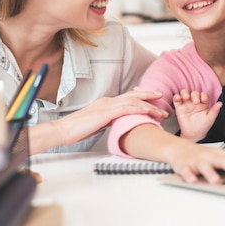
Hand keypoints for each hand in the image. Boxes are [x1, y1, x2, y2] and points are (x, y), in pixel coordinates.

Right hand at [29, 90, 167, 153]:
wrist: (63, 130)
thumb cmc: (76, 129)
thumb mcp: (95, 123)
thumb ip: (106, 120)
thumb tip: (116, 123)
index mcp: (105, 103)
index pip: (126, 97)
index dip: (140, 98)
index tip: (151, 100)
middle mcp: (107, 101)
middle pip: (133, 95)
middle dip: (149, 96)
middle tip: (161, 96)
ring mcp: (107, 105)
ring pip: (133, 101)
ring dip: (149, 105)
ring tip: (161, 109)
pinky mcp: (106, 112)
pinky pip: (127, 108)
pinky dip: (140, 108)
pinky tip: (149, 111)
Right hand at [167, 141, 224, 183]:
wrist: (178, 148)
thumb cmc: (201, 155)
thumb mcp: (217, 156)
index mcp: (219, 154)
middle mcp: (209, 156)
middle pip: (222, 161)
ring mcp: (196, 161)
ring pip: (204, 166)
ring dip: (210, 173)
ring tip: (216, 181)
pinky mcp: (184, 166)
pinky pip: (187, 172)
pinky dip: (189, 176)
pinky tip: (193, 181)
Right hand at [173, 89, 221, 141]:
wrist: (193, 135)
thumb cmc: (202, 127)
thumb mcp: (210, 119)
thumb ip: (214, 111)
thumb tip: (220, 103)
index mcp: (203, 103)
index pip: (204, 95)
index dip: (204, 95)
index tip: (204, 100)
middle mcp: (195, 101)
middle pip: (194, 93)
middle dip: (195, 95)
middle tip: (195, 101)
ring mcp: (187, 103)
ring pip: (185, 93)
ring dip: (185, 93)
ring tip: (186, 97)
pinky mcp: (179, 106)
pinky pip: (176, 99)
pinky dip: (176, 97)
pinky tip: (178, 98)